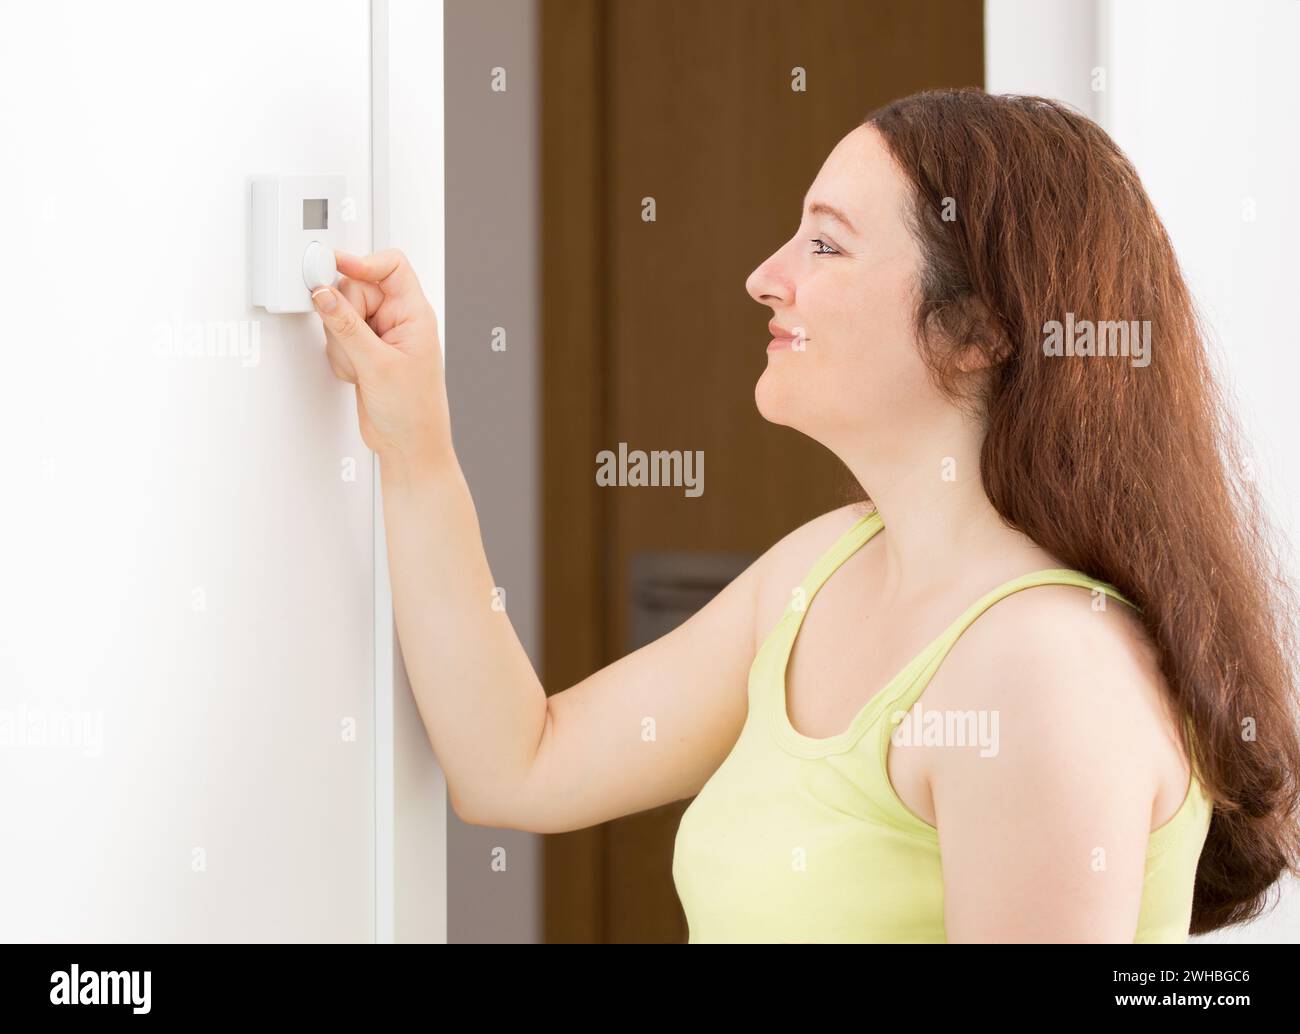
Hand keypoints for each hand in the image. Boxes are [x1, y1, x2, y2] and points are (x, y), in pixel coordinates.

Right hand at [312, 249, 451, 468]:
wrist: (408, 446)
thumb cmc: (414, 411)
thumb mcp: (377, 365)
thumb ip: (346, 326)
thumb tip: (323, 294)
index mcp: (415, 314)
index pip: (390, 266)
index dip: (361, 262)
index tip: (332, 267)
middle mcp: (398, 320)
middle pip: (356, 289)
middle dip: (345, 317)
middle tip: (354, 345)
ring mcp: (379, 336)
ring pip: (341, 314)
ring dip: (342, 343)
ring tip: (360, 367)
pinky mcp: (364, 351)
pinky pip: (338, 338)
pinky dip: (340, 356)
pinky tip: (356, 375)